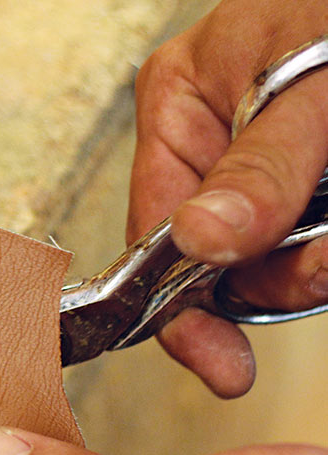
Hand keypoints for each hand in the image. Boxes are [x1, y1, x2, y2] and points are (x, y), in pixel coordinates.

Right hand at [130, 0, 327, 397]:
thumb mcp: (311, 84)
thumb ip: (262, 166)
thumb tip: (201, 241)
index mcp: (179, 106)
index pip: (153, 231)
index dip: (180, 304)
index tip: (219, 360)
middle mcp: (210, 143)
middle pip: (216, 258)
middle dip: (274, 278)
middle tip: (323, 270)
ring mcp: (259, 166)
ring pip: (269, 260)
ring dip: (312, 265)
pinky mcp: (306, 182)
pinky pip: (303, 244)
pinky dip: (321, 253)